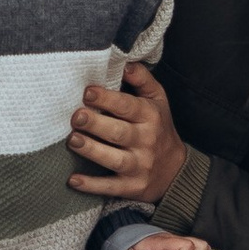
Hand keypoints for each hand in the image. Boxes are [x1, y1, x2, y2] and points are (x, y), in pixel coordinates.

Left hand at [68, 58, 185, 202]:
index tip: (87, 92)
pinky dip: (91, 186)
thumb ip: (142, 79)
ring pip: (114, 159)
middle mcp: (146, 141)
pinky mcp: (132, 187)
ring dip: (92, 150)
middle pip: (119, 133)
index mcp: (150, 117)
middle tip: (75, 116)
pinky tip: (73, 180)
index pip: (128, 107)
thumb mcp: (157, 100)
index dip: (108, 99)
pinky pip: (110, 187)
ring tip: (72, 140)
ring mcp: (140, 166)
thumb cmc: (159, 128)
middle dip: (96, 124)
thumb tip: (126, 61)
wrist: (176, 171)